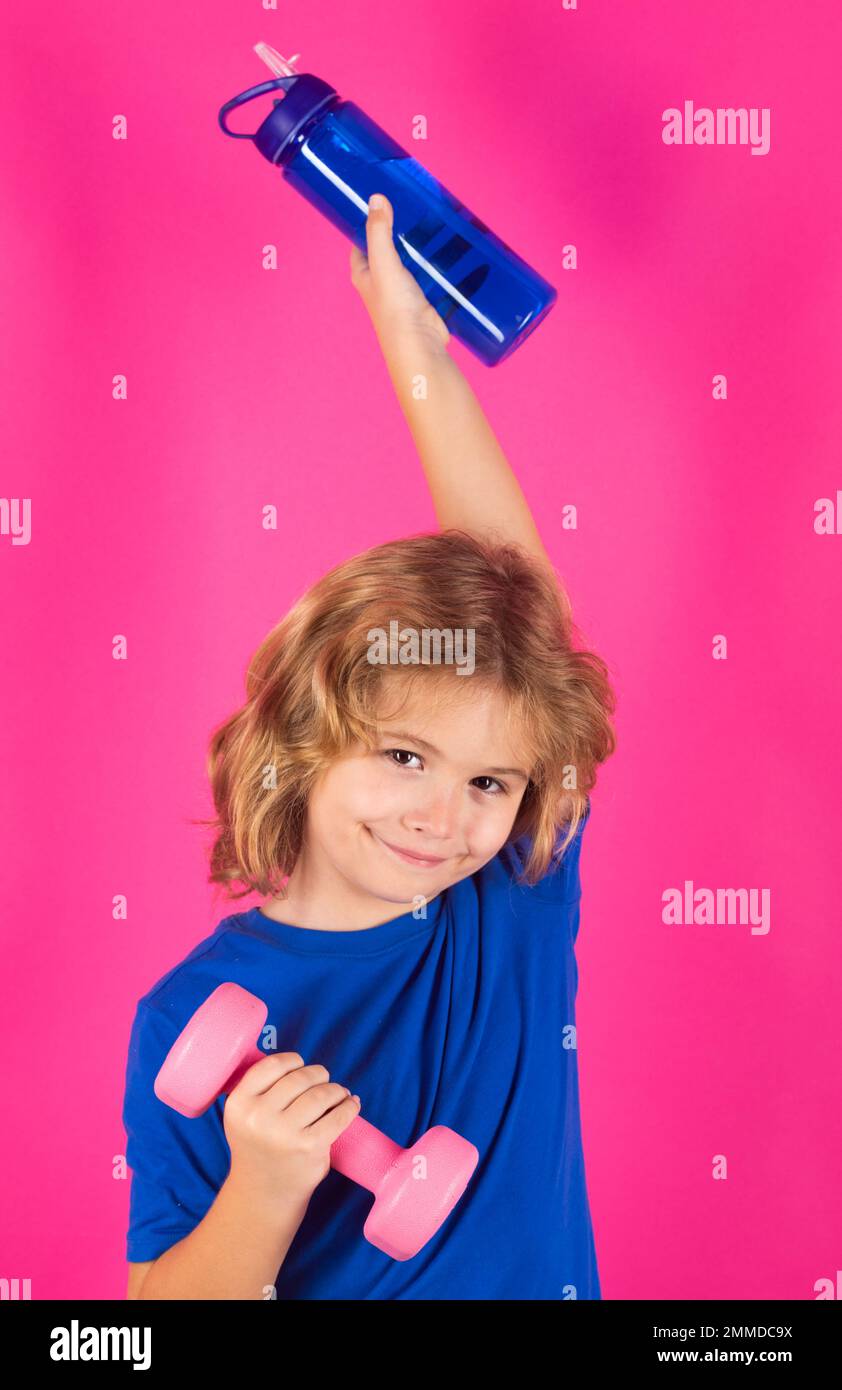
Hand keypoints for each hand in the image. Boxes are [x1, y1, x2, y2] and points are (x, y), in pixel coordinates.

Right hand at [223, 1052, 360, 1212]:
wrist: (262, 1194)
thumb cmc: (259, 1147)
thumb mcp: (245, 1116)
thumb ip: (262, 1089)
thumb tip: (300, 1064)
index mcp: (239, 1104)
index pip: (272, 1065)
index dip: (292, 1061)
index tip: (301, 1066)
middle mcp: (259, 1117)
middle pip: (300, 1077)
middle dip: (318, 1075)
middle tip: (324, 1081)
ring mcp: (285, 1133)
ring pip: (321, 1093)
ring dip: (336, 1090)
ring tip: (339, 1094)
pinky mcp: (310, 1146)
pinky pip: (338, 1116)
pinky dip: (349, 1106)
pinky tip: (351, 1104)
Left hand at [350, 193, 450, 355]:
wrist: (419, 343)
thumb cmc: (395, 306)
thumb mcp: (383, 262)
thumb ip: (379, 231)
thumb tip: (376, 198)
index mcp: (363, 274)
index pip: (361, 242)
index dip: (367, 223)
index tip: (383, 202)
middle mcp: (380, 282)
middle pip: (388, 249)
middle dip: (399, 231)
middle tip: (414, 206)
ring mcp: (403, 290)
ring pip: (410, 261)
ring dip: (420, 246)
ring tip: (434, 221)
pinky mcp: (424, 297)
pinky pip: (429, 274)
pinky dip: (436, 263)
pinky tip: (447, 248)